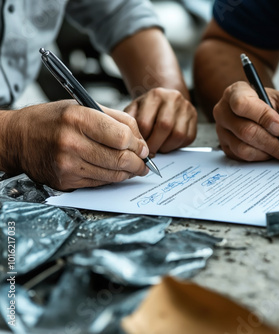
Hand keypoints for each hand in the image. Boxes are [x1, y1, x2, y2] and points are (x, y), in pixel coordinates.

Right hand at [1, 100, 149, 189]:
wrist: (18, 138)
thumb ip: (117, 120)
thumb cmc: (54, 120)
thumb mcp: (84, 107)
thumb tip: (142, 143)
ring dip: (128, 173)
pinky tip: (113, 171)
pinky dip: (111, 178)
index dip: (138, 144)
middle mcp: (71, 142)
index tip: (143, 147)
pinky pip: (99, 183)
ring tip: (133, 168)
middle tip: (143, 163)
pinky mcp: (66, 181)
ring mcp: (67, 165)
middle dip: (138, 163)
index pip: (122, 137)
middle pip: (120, 159)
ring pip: (113, 174)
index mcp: (78, 118)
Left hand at [124, 87, 196, 154]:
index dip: (141, 139)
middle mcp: (173, 98)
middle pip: (164, 126)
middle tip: (149, 153)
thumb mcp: (135, 109)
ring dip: (167, 147)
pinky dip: (177, 145)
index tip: (138, 146)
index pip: (145, 122)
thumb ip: (130, 122)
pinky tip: (168, 144)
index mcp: (155, 95)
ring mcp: (186, 107)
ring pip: (178, 134)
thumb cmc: (148, 108)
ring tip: (159, 148)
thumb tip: (131, 141)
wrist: (167, 98)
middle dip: (155, 145)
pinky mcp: (195, 117)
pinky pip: (188, 138)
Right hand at [213, 81, 278, 161]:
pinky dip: (261, 158)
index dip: (263, 117)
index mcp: (235, 92)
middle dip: (271, 142)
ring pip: (243, 148)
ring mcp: (221, 131)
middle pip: (245, 131)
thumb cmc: (268, 104)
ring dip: (267, 152)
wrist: (257, 112)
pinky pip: (242, 158)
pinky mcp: (225, 147)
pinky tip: (272, 152)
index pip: (242, 104)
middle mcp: (223, 111)